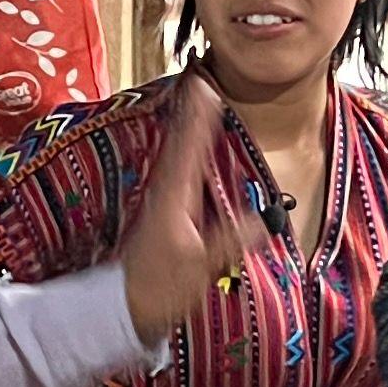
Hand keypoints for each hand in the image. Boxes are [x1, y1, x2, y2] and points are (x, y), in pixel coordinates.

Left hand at [116, 70, 268, 345]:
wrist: (122, 309)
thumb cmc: (157, 289)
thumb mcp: (200, 267)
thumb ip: (231, 240)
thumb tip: (265, 219)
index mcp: (174, 198)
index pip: (189, 148)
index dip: (198, 116)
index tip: (206, 86)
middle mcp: (164, 192)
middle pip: (181, 141)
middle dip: (193, 111)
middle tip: (202, 77)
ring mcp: (161, 200)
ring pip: (178, 153)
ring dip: (189, 126)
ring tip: (199, 98)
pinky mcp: (163, 212)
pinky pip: (178, 169)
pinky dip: (186, 149)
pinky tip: (193, 145)